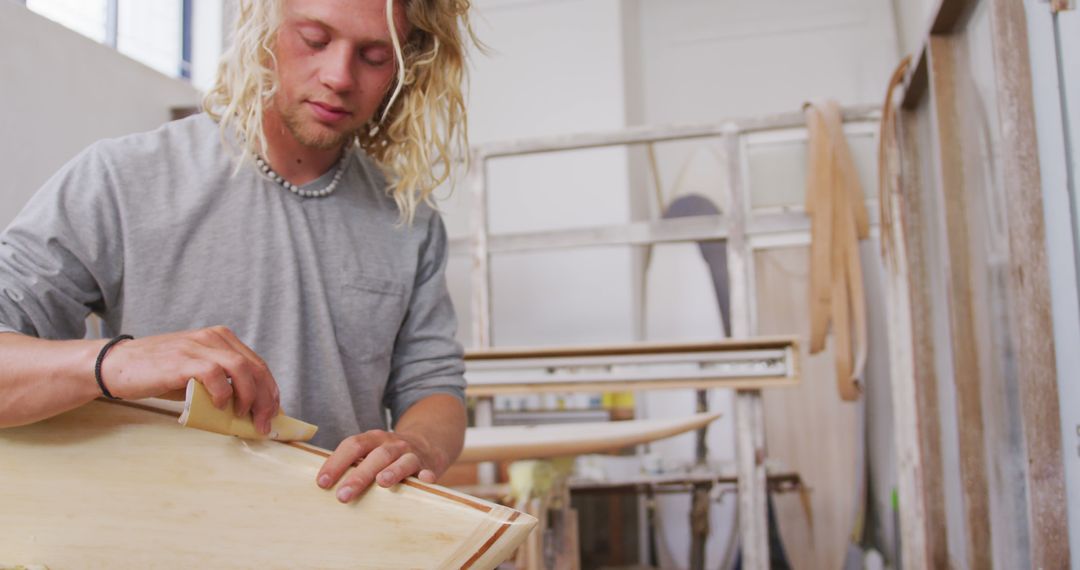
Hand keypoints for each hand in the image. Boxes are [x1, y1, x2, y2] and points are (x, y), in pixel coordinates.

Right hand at [98, 326, 279, 433]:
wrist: (117, 365)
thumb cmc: (159, 373)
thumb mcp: (197, 374)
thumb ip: (222, 382)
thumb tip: (248, 409)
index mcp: (221, 338)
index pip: (258, 364)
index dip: (270, 390)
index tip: (273, 412)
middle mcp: (214, 337)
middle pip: (255, 367)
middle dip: (266, 398)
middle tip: (264, 422)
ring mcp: (198, 346)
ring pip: (241, 368)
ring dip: (250, 397)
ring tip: (244, 417)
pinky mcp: (183, 358)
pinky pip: (215, 374)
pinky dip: (223, 392)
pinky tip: (219, 405)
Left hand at [316, 429, 446, 502]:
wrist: (428, 443)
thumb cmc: (388, 456)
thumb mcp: (371, 452)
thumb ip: (352, 464)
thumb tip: (322, 486)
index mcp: (373, 439)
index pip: (352, 446)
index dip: (336, 462)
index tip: (322, 483)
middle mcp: (392, 444)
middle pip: (376, 456)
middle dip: (358, 475)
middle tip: (342, 496)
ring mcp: (412, 454)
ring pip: (402, 460)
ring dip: (393, 470)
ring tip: (382, 482)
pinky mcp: (429, 466)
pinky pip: (429, 471)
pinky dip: (426, 476)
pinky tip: (425, 481)